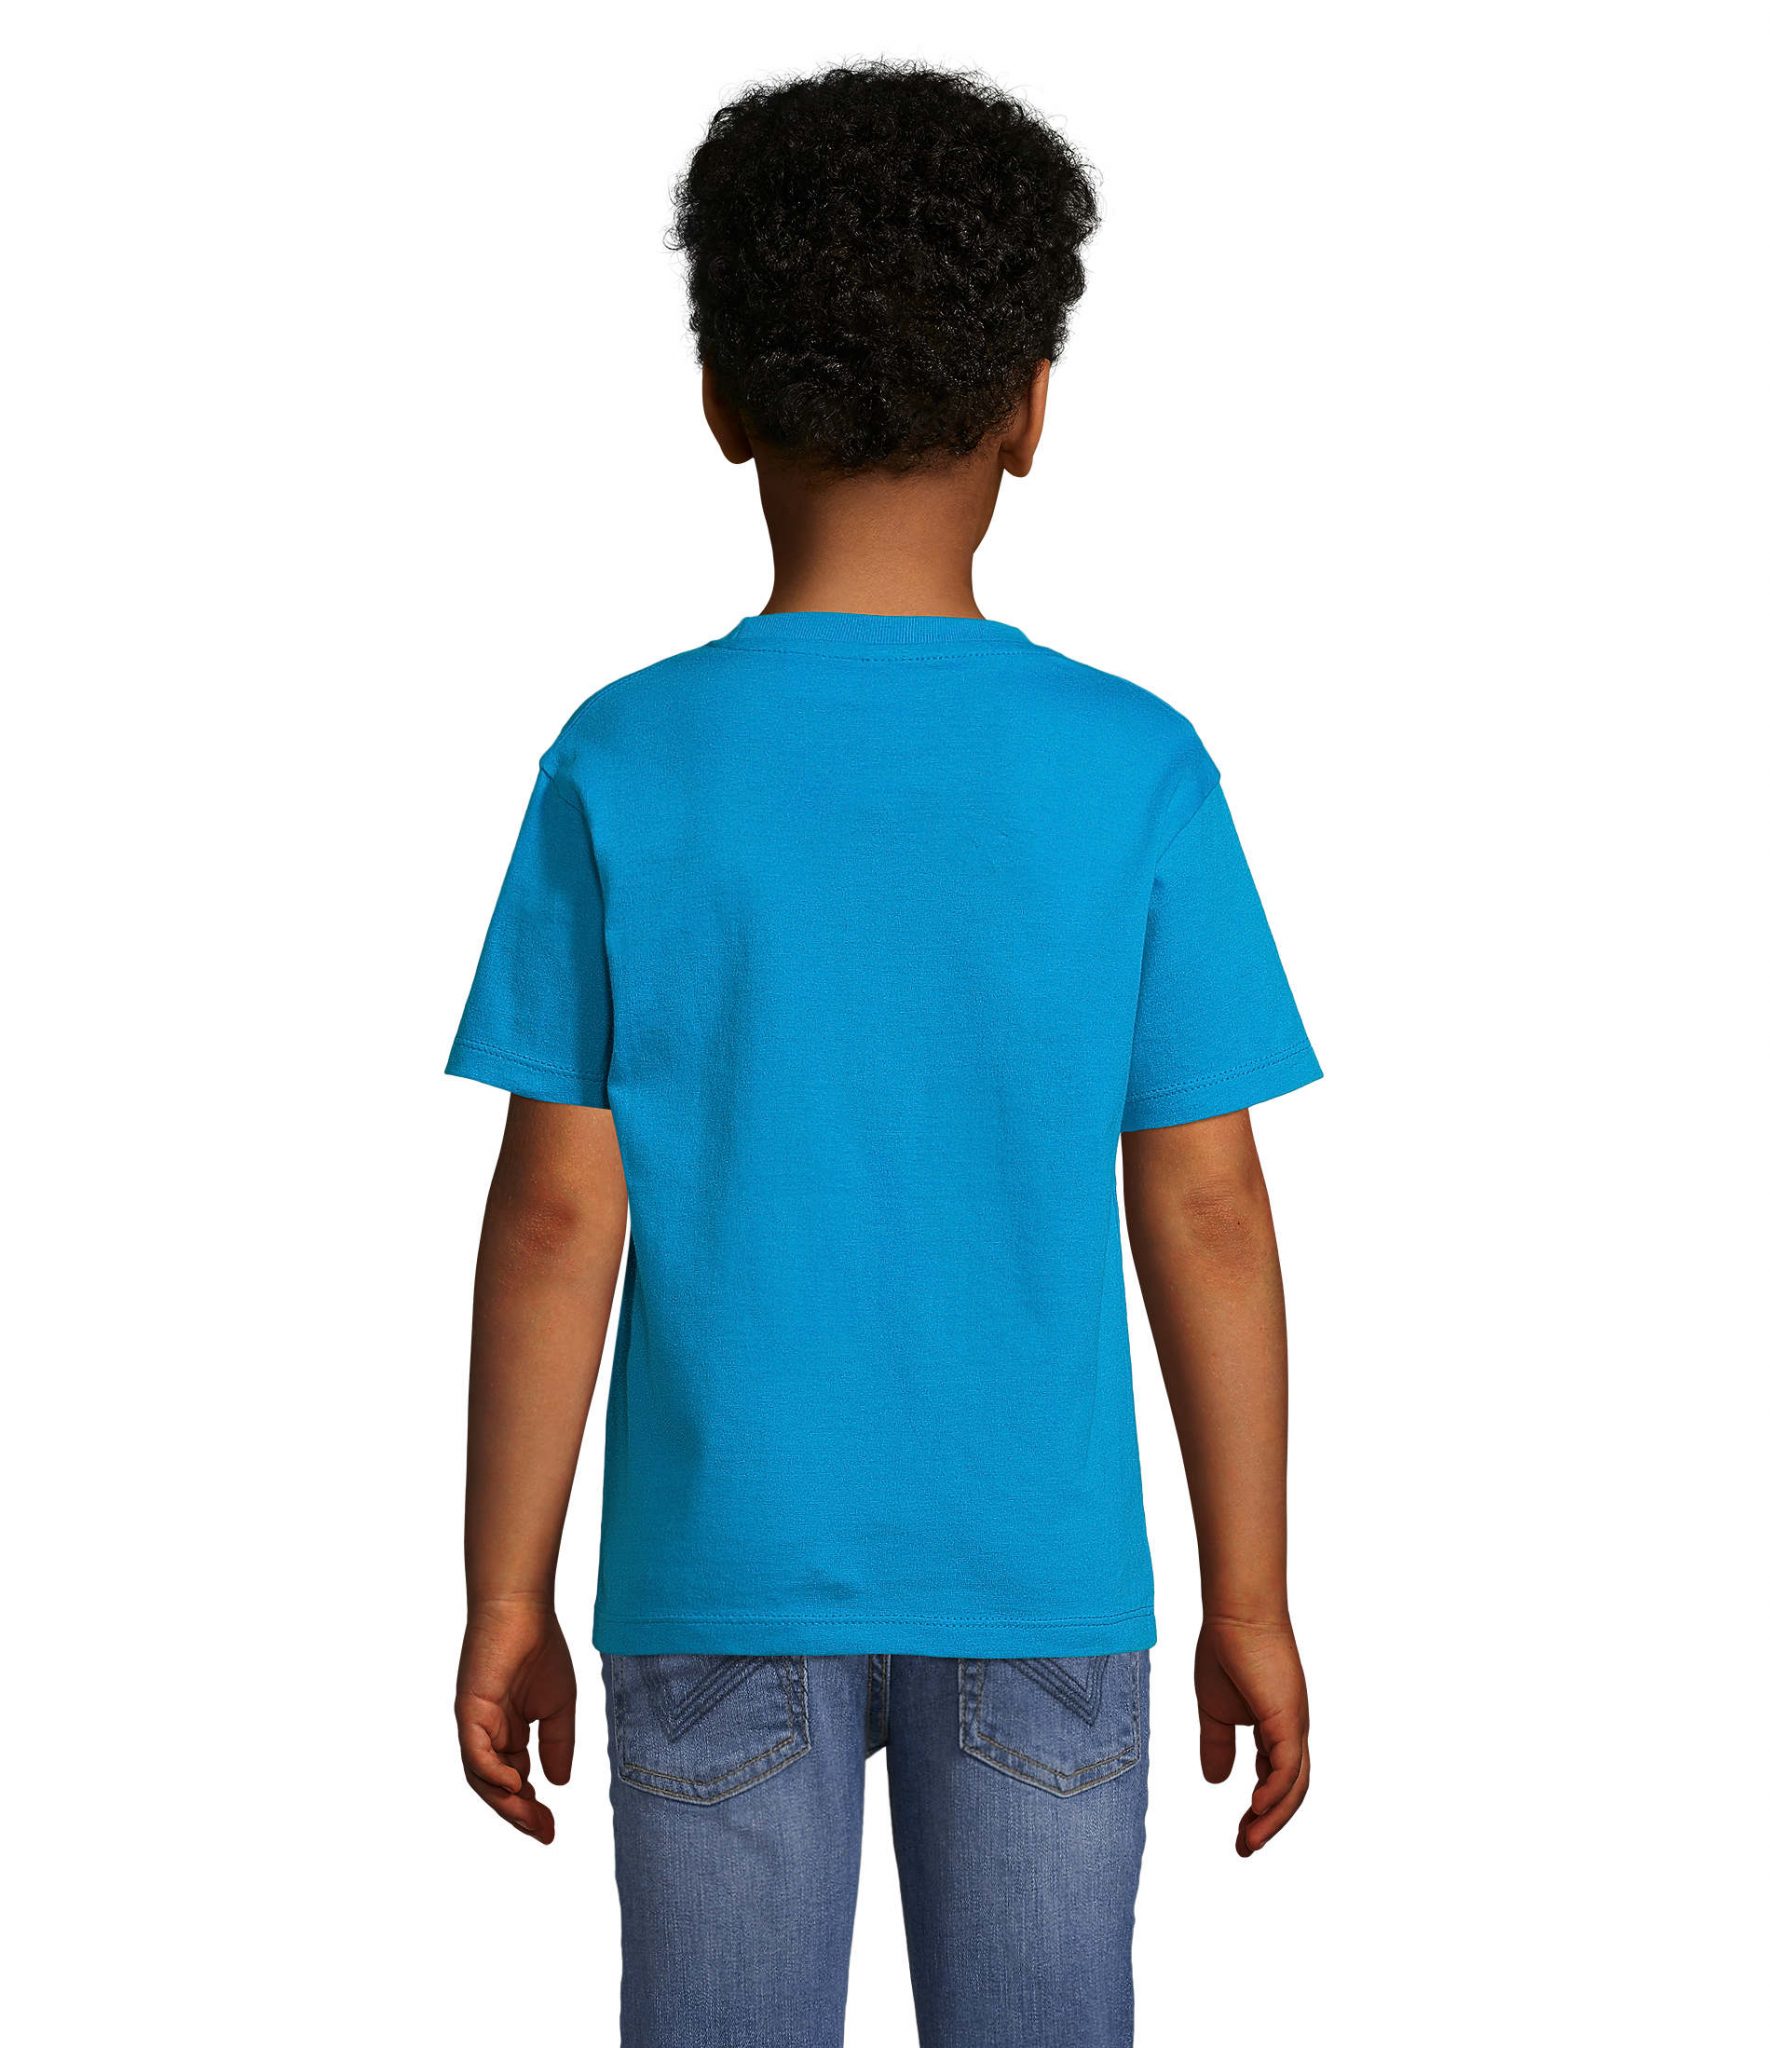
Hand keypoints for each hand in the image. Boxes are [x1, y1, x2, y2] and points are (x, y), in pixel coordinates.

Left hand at [455, 1599, 576, 1842]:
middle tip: (544, 1832)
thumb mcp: (559, 1707)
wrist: (523, 1611)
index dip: (531, 1809)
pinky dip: (492, 1773)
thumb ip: (557, 1745)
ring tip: (531, 1817)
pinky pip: (475, 1753)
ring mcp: (476, 1725)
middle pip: (496, 1787)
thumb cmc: (540, 1649)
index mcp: (508, 1733)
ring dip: (505, 1802)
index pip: (515, 1782)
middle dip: (519, 1814)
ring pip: (482, 1777)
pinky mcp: (468, 1712)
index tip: (552, 1830)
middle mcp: (488, 1734)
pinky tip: (516, 1785)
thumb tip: (558, 1784)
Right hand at [1195, 1614, 1309, 1855]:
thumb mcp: (1214, 1709)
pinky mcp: (1289, 1719)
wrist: (1235, 1615)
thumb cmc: (1226, 1651)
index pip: (1276, 1779)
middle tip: (1245, 1849)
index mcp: (1276, 1728)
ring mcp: (1294, 1725)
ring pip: (1294, 1785)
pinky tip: (1257, 1809)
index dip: (1260, 1810)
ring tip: (1249, 1841)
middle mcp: (1292, 1731)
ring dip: (1273, 1818)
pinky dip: (1276, 1793)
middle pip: (1291, 1790)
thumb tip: (1218, 1783)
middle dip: (1269, 1824)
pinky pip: (1288, 1767)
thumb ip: (1218, 1745)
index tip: (1241, 1836)